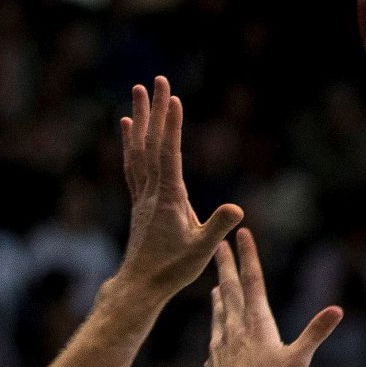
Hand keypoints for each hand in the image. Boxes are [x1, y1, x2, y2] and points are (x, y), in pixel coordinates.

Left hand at [118, 76, 243, 299]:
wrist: (139, 286)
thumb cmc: (171, 270)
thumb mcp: (200, 251)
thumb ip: (217, 227)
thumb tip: (236, 209)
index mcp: (168, 199)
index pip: (169, 155)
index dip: (170, 126)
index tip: (172, 98)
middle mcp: (152, 192)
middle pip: (151, 144)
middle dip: (154, 111)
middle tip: (155, 80)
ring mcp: (143, 196)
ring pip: (139, 151)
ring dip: (140, 120)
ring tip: (138, 94)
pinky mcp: (140, 202)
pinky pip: (134, 165)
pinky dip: (132, 143)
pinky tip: (129, 128)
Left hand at [205, 229, 341, 366]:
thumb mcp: (298, 361)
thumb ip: (315, 334)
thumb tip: (337, 310)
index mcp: (257, 323)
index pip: (253, 281)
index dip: (248, 256)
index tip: (241, 234)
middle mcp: (235, 328)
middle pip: (230, 290)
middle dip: (225, 265)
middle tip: (218, 245)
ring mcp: (220, 344)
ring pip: (219, 312)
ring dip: (219, 294)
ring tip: (215, 284)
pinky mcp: (212, 362)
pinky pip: (213, 338)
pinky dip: (215, 326)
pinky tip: (215, 331)